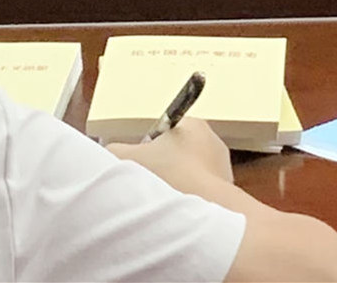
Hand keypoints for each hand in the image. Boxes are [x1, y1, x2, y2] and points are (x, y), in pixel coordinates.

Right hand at [109, 116, 239, 202]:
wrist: (200, 211)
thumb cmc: (166, 175)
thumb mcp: (127, 157)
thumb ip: (113, 150)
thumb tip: (109, 152)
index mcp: (193, 125)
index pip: (164, 131)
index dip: (147, 147)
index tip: (140, 163)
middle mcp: (212, 141)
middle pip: (176, 153)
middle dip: (160, 167)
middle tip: (147, 182)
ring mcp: (222, 167)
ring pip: (188, 175)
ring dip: (174, 184)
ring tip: (163, 198)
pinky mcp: (227, 190)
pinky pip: (200, 193)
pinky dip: (187, 199)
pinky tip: (177, 210)